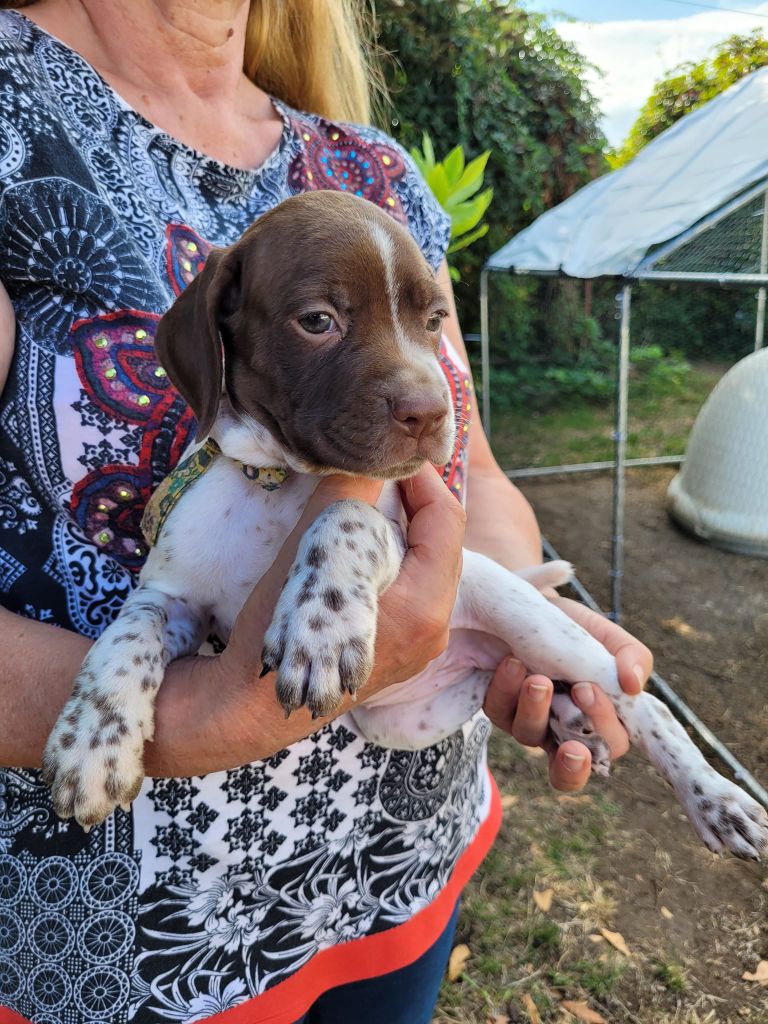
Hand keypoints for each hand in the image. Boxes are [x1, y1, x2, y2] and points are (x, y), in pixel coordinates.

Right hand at [222, 463, 464, 698]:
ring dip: (402, 531)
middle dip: (414, 503)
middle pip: (442, 544)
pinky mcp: (401, 653)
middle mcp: (434, 630)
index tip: (391, 455)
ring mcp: (420, 647)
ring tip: (368, 503)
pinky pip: (411, 592)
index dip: (421, 478)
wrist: (251, 704)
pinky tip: (360, 547)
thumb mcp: (312, 550)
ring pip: (427, 567)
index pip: (446, 519)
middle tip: (379, 473)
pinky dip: (393, 561)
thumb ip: (346, 493)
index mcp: (425, 605)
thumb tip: (367, 453)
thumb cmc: (278, 628)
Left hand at [483, 600, 652, 792]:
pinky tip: (512, 664)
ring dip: (536, 708)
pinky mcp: (499, 707)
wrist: (533, 605)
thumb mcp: (607, 636)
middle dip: (573, 735)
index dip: (604, 736)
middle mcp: (564, 729)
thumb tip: (634, 685)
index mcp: (599, 719)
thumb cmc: (577, 629)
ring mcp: (529, 721)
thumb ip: (632, 657)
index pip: (610, 747)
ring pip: (530, 736)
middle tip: (579, 691)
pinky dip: (506, 689)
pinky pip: (499, 711)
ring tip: (538, 678)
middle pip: (573, 763)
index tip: (591, 692)